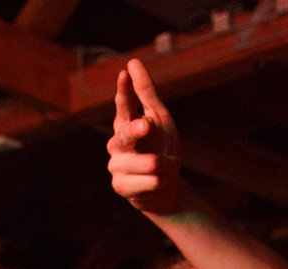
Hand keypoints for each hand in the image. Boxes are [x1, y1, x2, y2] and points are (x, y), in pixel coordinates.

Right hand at [107, 58, 181, 216]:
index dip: (124, 91)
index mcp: (126, 123)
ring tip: (171, 164)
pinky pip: (144, 182)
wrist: (165, 186)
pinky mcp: (121, 186)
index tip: (124, 74)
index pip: (124, 104)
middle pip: (125, 133)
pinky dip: (158, 181)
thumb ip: (146, 93)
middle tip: (146, 125)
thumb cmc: (161, 147)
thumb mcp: (159, 119)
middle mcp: (117, 143)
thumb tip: (133, 62)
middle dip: (135, 130)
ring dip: (161, 163)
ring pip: (141, 162)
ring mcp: (116, 165)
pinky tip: (162, 180)